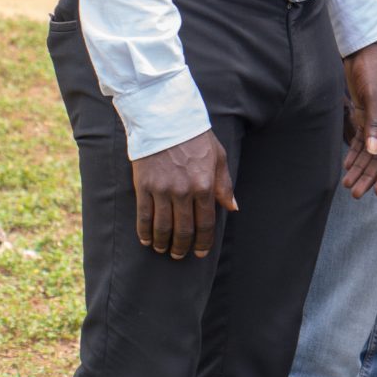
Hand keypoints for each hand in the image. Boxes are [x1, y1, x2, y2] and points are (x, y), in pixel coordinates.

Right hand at [132, 130, 236, 259]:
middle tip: (180, 255)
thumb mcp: (218, 158)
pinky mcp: (144, 187)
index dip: (204, 242)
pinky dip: (145, 232)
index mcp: (205, 185)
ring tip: (163, 249)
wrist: (167, 121)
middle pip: (183, 230)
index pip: (206, 223)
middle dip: (182, 247)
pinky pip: (143, 216)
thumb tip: (232, 208)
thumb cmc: (197, 139)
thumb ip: (224, 185)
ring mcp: (162, 190)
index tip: (201, 253)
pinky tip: (146, 240)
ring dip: (163, 243)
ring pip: (162, 227)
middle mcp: (184, 191)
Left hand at [340, 40, 376, 199]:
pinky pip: (359, 142)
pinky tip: (346, 166)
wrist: (364, 53)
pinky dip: (353, 154)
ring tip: (347, 185)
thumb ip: (374, 124)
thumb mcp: (375, 97)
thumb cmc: (373, 72)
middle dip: (368, 176)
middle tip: (355, 194)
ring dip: (359, 168)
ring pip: (368, 153)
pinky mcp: (363, 117)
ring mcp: (375, 122)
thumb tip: (373, 151)